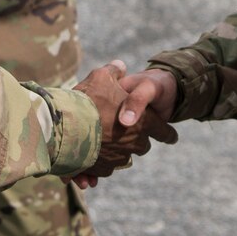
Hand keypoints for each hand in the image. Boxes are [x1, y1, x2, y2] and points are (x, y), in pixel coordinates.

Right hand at [70, 61, 177, 186]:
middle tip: (127, 132)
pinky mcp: (101, 169)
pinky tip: (90, 158)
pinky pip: (103, 169)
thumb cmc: (88, 99)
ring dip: (115, 152)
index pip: (163, 132)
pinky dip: (98, 166)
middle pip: (142, 146)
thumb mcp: (102, 77)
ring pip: (122, 158)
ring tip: (103, 142)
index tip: (172, 138)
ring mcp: (118, 158)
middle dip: (136, 141)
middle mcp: (134, 143)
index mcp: (144, 122)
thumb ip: (114, 72)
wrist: (65, 126)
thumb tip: (119, 66)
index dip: (167, 134)